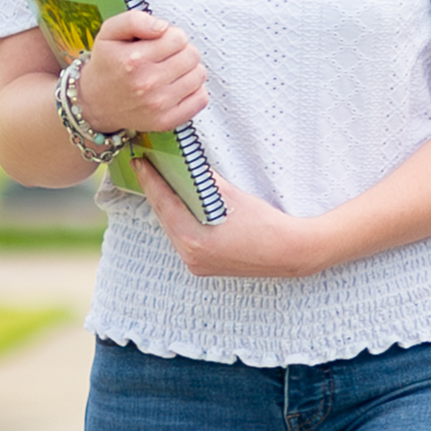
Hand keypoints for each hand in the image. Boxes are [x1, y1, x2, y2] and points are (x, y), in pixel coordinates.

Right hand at [80, 10, 204, 133]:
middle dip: (181, 51)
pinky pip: (200, 99)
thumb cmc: (107, 64)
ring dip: (188, 70)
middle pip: (192, 55)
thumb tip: (162, 27)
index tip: (159, 43)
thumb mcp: (110, 33)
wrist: (95, 103)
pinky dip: (193, 91)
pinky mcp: (167, 121)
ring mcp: (158, 105)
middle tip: (165, 57)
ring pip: (199, 75)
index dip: (171, 36)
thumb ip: (135, 20)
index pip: (178, 38)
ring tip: (170, 72)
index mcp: (134, 60)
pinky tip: (177, 87)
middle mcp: (147, 84)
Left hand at [133, 163, 330, 277]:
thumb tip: (186, 165)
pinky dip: (179, 222)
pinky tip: (179, 207)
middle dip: (155, 191)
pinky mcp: (204, 267)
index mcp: (194, 238)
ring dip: (166, 207)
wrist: (290, 251)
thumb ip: (204, 181)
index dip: (150, 180)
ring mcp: (196, 264)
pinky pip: (183, 240)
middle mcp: (190, 255)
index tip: (140, 162)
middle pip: (164, 217)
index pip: (164, 203)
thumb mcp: (231, 196)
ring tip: (160, 184)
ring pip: (172, 229)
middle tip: (147, 168)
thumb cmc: (265, 223)